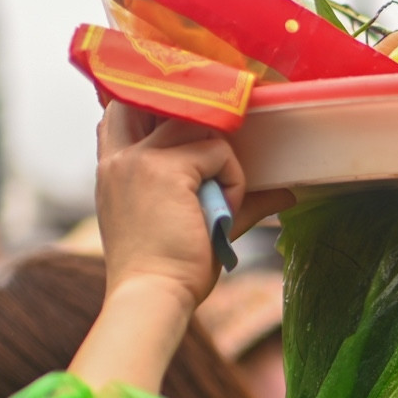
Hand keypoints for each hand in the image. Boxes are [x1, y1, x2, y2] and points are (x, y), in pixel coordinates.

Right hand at [94, 102, 289, 315]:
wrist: (153, 296)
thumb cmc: (167, 268)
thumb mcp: (188, 221)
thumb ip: (225, 197)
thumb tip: (284, 193)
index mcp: (113, 168)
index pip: (124, 110)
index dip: (158, 109)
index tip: (189, 132)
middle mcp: (120, 157)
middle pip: (161, 101)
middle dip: (195, 120)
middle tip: (213, 160)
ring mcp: (140, 160)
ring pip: (199, 127)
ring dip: (220, 162)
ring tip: (218, 203)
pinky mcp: (166, 169)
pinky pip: (218, 152)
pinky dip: (233, 181)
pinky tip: (222, 212)